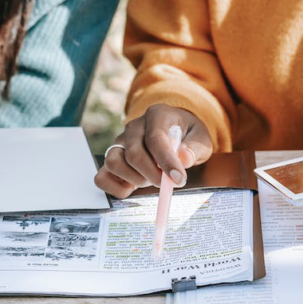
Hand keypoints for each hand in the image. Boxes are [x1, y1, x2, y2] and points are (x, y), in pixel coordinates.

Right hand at [94, 105, 212, 197]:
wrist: (174, 131)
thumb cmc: (187, 135)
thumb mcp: (200, 138)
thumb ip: (194, 147)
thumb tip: (183, 159)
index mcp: (156, 115)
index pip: (155, 138)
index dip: (166, 161)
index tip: (178, 180)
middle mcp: (133, 127)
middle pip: (133, 154)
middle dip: (151, 175)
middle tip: (166, 183)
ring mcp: (119, 143)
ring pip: (112, 162)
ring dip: (134, 179)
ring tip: (150, 179)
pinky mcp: (112, 159)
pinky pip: (102, 177)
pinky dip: (115, 188)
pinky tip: (133, 186)